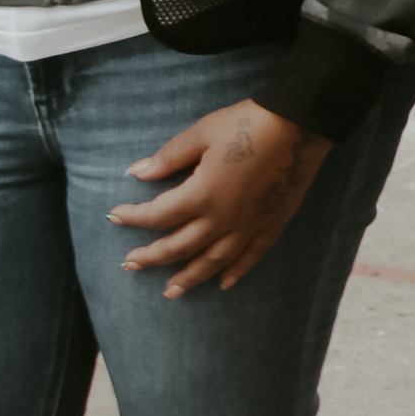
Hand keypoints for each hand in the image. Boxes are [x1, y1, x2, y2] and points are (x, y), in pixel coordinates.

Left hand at [111, 100, 331, 296]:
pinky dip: (236, 271)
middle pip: (180, 247)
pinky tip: (224, 283)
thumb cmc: (246, 124)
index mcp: (201, 196)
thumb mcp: (201, 134)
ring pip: (213, 261)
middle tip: (131, 264)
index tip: (114, 216)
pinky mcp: (272, 224)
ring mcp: (249, 226)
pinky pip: (251, 256)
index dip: (133, 216)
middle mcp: (222, 219)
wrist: (300, 124)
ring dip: (189, 277)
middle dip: (152, 257)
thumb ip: (168, 158)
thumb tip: (137, 173)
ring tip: (171, 291)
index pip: (157, 215)